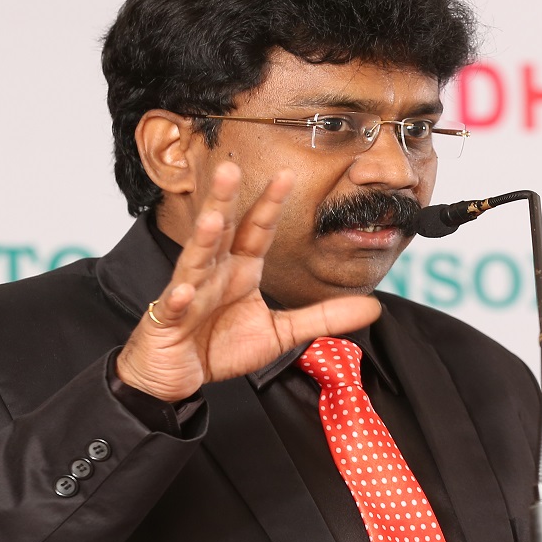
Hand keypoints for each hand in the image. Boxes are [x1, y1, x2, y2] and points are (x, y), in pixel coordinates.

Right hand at [116, 163, 380, 400]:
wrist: (178, 373)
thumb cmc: (221, 345)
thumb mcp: (282, 333)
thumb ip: (324, 317)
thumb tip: (374, 306)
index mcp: (240, 270)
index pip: (256, 231)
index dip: (270, 204)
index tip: (287, 174)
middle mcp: (213, 273)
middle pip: (221, 232)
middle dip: (224, 201)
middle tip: (230, 168)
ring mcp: (188, 293)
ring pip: (195, 261)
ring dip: (203, 241)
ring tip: (212, 220)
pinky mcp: (167, 322)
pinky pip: (173, 308)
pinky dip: (177, 299)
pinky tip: (182, 291)